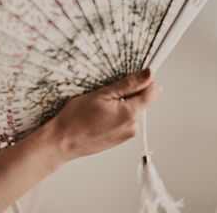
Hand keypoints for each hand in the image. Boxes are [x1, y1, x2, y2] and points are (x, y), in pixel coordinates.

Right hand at [45, 68, 161, 161]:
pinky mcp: (120, 139)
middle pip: (144, 101)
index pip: (154, 92)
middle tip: (109, 91)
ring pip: (134, 110)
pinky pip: (125, 120)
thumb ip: (128, 84)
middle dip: (131, 92)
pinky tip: (100, 114)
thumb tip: (148, 74)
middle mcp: (133, 126)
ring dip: (123, 103)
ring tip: (101, 104)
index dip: (146, 80)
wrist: (62, 142)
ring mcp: (127, 134)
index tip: (133, 75)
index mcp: (131, 114)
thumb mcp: (102, 94)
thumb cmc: (76, 118)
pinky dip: (117, 113)